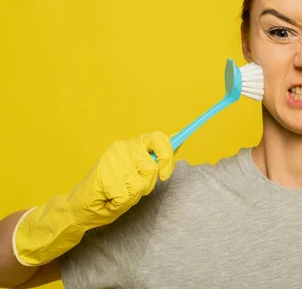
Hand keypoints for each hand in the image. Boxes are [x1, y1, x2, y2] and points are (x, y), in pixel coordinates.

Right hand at [14, 132, 174, 265]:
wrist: (79, 207)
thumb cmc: (111, 192)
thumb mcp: (136, 175)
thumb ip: (154, 160)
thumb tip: (179, 142)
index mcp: (132, 145)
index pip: (159, 138)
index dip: (168, 155)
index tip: (165, 173)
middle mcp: (123, 148)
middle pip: (152, 168)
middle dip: (146, 185)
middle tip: (129, 189)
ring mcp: (113, 160)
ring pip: (140, 185)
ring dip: (131, 196)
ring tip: (116, 193)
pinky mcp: (104, 174)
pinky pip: (126, 196)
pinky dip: (119, 204)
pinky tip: (108, 199)